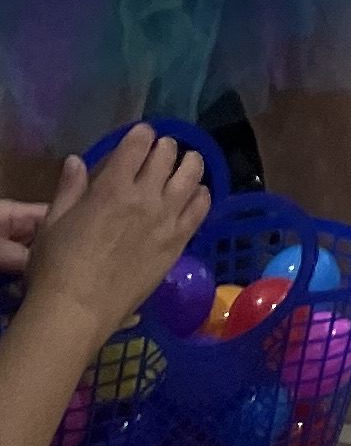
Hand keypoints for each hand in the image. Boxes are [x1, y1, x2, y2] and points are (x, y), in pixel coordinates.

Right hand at [18, 129, 209, 343]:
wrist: (77, 310)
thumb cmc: (56, 267)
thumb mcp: (53, 222)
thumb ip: (69, 188)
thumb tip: (76, 161)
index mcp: (112, 187)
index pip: (138, 143)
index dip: (142, 134)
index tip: (141, 137)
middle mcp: (145, 196)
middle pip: (168, 154)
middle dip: (165, 148)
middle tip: (159, 154)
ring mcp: (166, 219)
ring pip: (192, 174)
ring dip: (189, 163)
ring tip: (184, 166)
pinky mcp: (178, 242)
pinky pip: (201, 208)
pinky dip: (202, 195)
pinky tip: (196, 195)